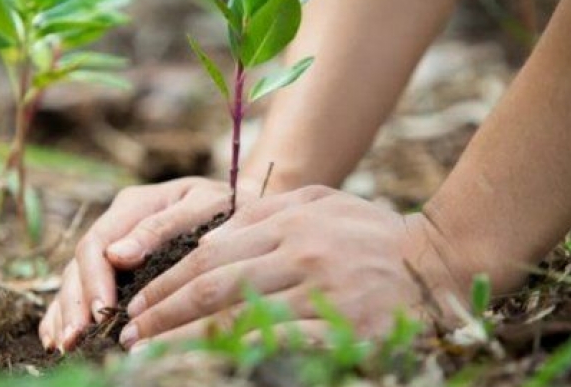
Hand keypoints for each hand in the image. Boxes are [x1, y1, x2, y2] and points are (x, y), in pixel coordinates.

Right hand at [39, 176, 259, 351]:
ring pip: (75, 278)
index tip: (102, 312)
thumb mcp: (203, 207)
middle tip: (75, 339)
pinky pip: (82, 288)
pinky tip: (57, 338)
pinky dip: (65, 311)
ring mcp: (114, 245)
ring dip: (66, 312)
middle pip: (80, 264)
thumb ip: (162, 227)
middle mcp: (116, 224)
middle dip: (75, 303)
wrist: (243, 207)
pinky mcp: (116, 265)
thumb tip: (118, 256)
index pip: (98, 243)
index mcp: (133, 205)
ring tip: (63, 345)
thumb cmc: (227, 207)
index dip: (94, 280)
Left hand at [116, 185, 484, 349]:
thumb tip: (208, 239)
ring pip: (237, 318)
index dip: (167, 283)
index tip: (137, 305)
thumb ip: (266, 214)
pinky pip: (279, 345)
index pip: (210, 254)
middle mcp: (300, 251)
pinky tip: (211, 367)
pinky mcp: (343, 326)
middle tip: (129, 336)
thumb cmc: (374, 232)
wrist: (442, 260)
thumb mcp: (321, 202)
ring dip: (185, 341)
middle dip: (162, 314)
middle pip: (213, 286)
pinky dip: (237, 356)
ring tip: (150, 356)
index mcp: (289, 220)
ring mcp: (322, 289)